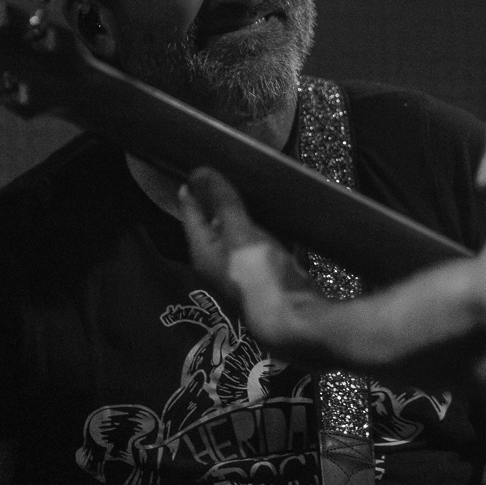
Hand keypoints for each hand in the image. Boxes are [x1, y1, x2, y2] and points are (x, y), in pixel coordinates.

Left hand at [176, 168, 310, 339]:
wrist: (294, 317)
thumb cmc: (258, 273)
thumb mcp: (239, 231)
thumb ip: (222, 202)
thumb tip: (198, 171)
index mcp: (204, 253)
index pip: (191, 216)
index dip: (192, 192)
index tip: (192, 167)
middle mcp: (222, 263)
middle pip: (218, 225)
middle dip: (223, 200)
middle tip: (230, 168)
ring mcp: (249, 270)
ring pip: (247, 234)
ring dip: (252, 213)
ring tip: (259, 184)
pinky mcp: (274, 274)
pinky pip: (273, 245)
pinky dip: (277, 230)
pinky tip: (288, 213)